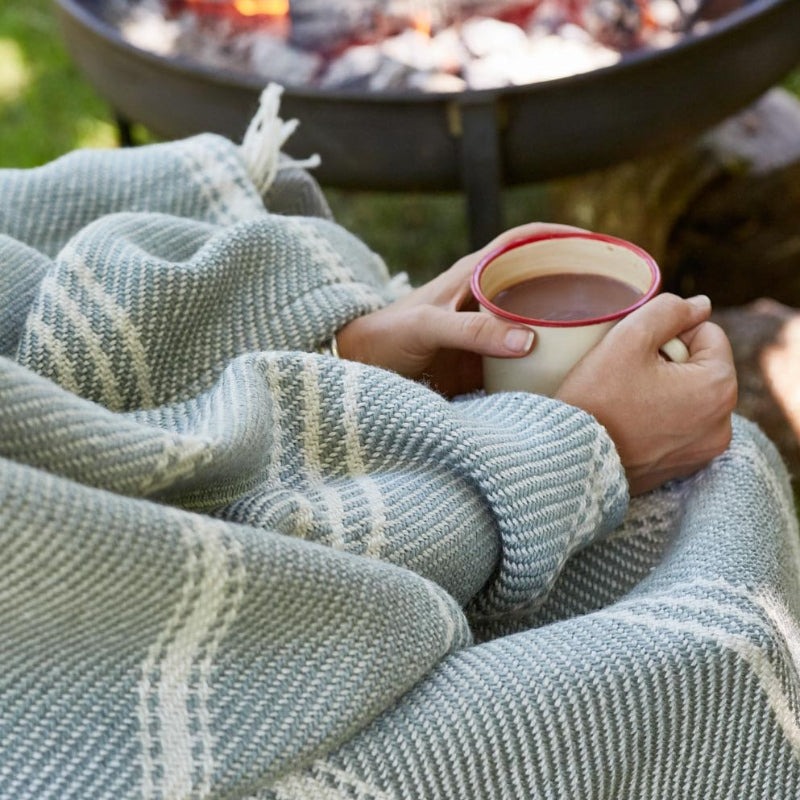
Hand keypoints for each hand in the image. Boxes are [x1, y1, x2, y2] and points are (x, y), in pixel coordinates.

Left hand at [336, 222, 584, 396]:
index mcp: (473, 274)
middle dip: (576, 282)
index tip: (599, 245)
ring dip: (564, 324)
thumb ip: (473, 331)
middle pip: (539, 279)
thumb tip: (529, 339)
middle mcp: (485, 298)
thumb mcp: (428, 327)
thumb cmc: (386, 336)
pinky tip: (566, 372)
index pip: (524, 240)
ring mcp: (486, 330)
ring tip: (604, 336)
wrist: (361, 370)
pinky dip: (544, 360)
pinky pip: (522, 355)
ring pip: (535, 318)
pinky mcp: (482, 360)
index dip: (562, 235)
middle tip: (617, 297)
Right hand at [554, 293, 736, 494]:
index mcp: (719, 387)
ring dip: (664, 389)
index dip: (668, 334)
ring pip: (689, 395)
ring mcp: (704, 450)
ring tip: (627, 400)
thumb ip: (669, 309)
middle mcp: (723, 424)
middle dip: (669, 362)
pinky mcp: (683, 467)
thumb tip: (701, 305)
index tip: (637, 354)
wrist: (569, 457)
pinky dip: (660, 418)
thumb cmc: (597, 397)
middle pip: (700, 366)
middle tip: (628, 376)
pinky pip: (680, 426)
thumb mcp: (629, 337)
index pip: (705, 332)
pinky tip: (629, 422)